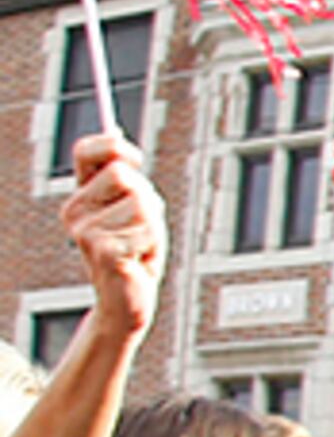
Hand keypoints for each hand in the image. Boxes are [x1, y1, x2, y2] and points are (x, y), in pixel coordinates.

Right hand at [60, 136, 162, 334]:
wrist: (128, 300)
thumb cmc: (136, 252)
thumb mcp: (134, 209)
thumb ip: (126, 179)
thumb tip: (117, 136)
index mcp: (81, 196)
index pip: (86, 151)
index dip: (114, 146)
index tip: (135, 157)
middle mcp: (75, 211)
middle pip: (124, 174)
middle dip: (149, 198)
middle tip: (143, 226)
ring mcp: (85, 232)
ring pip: (142, 202)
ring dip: (155, 225)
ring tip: (142, 246)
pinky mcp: (103, 251)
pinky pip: (147, 230)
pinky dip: (155, 243)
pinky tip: (141, 260)